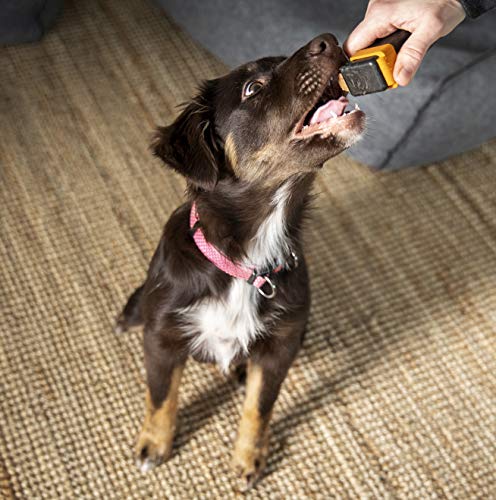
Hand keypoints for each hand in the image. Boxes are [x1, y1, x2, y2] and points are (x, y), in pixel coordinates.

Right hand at [344, 0, 465, 85]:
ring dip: (383, 49)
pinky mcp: (386, 10)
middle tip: (395, 60)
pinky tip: (403, 37)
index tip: (378, 70)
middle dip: (376, 57)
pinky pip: (378, 31)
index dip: (361, 63)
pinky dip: (388, 40)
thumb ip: (412, 57)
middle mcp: (376, 9)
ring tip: (403, 46)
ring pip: (370, 39)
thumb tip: (399, 78)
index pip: (352, 47)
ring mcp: (380, 8)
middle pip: (361, 45)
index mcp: (380, 14)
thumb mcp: (431, 30)